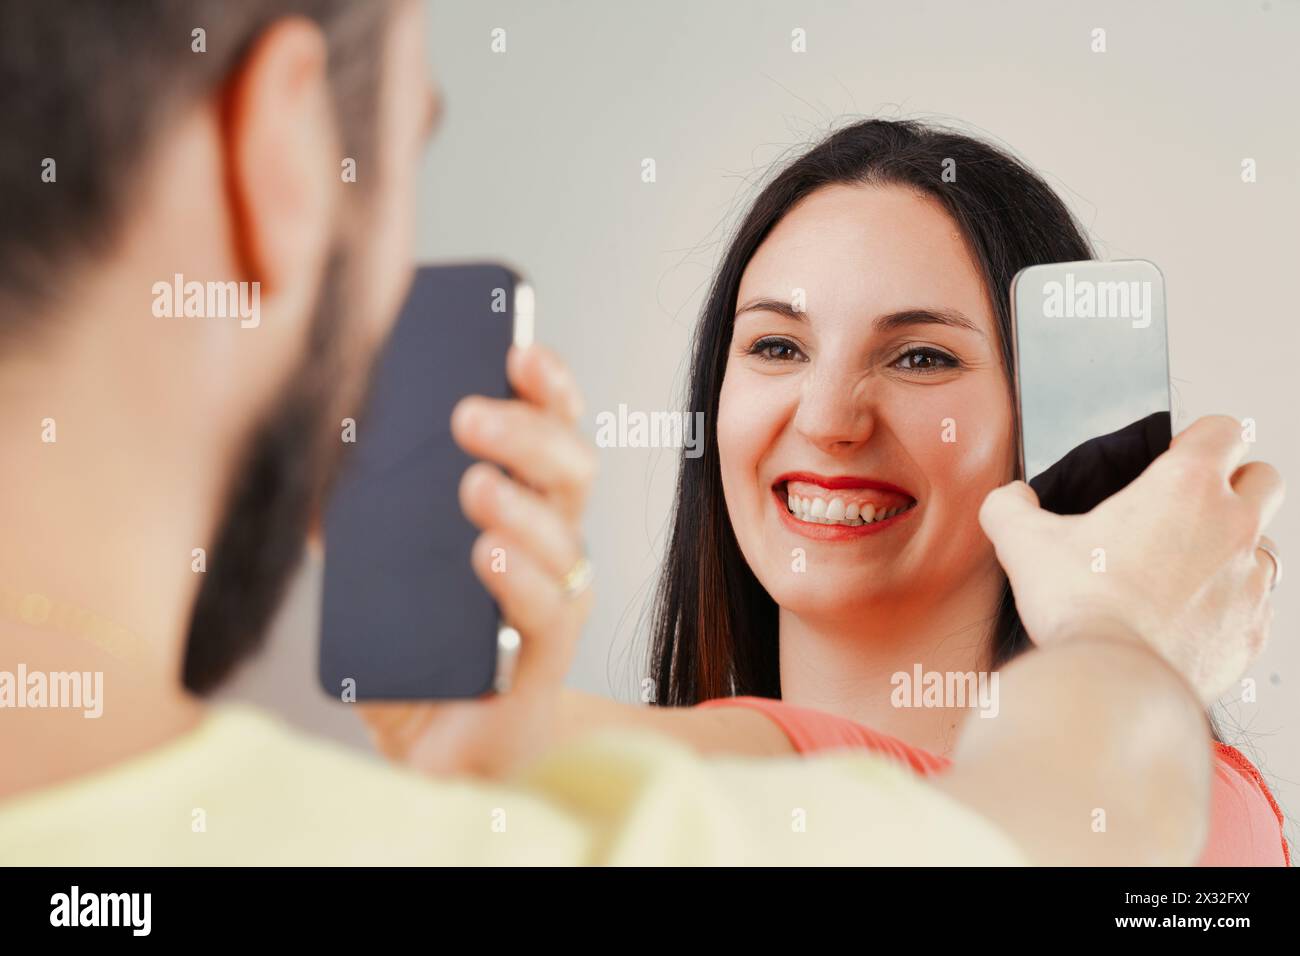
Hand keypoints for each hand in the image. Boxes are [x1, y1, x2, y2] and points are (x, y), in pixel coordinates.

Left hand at [357, 343, 596, 776]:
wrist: (437, 742)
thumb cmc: (418, 640)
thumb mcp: (374, 564)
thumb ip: (349, 511)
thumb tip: (303, 447)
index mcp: (520, 503)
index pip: (549, 428)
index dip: (547, 385)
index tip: (519, 347)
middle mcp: (550, 544)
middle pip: (572, 467)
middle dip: (530, 432)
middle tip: (469, 417)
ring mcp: (554, 600)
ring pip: (567, 536)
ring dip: (522, 504)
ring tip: (474, 486)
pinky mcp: (543, 660)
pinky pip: (550, 610)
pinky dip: (519, 576)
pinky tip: (486, 554)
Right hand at [979, 415, 1283, 702]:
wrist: (1114, 681)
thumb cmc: (1079, 606)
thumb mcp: (1023, 542)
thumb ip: (1010, 506)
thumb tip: (1010, 499)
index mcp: (1185, 486)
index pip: (1224, 431)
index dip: (1200, 438)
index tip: (1177, 456)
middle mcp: (1232, 525)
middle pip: (1266, 479)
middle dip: (1236, 484)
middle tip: (1190, 508)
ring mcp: (1251, 581)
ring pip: (1266, 543)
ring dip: (1235, 547)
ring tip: (1188, 568)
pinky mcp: (1253, 630)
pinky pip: (1258, 603)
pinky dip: (1231, 603)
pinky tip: (1190, 615)